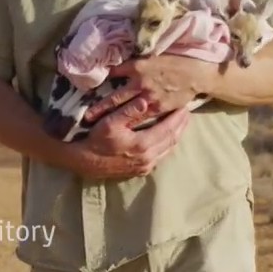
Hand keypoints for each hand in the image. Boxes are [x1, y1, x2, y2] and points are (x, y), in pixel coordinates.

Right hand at [66, 97, 190, 179]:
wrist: (85, 162)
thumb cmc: (96, 140)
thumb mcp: (109, 122)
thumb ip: (128, 111)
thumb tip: (145, 101)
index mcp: (143, 144)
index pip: (168, 128)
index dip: (178, 117)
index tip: (185, 105)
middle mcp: (149, 157)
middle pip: (172, 139)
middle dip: (181, 125)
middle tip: (188, 112)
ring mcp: (146, 166)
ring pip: (169, 149)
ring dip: (176, 135)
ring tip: (182, 123)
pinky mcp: (142, 170)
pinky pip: (161, 156)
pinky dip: (168, 144)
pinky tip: (168, 137)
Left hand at [84, 55, 216, 123]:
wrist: (195, 72)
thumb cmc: (174, 61)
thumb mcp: (151, 56)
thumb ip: (135, 63)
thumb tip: (118, 66)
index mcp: (138, 67)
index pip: (113, 73)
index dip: (101, 79)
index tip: (86, 86)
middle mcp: (140, 83)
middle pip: (114, 97)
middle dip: (99, 107)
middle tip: (85, 115)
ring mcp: (148, 97)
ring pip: (125, 110)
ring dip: (110, 116)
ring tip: (95, 124)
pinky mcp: (158, 107)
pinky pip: (141, 117)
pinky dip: (130, 122)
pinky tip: (121, 128)